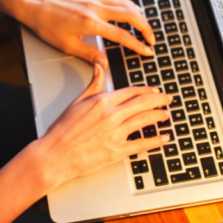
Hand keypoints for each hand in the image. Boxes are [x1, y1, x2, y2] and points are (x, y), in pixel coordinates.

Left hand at [15, 0, 154, 66]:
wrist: (35, 3)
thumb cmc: (47, 24)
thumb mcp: (66, 45)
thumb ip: (89, 54)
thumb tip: (105, 64)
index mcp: (90, 23)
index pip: (122, 35)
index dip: (137, 45)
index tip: (147, 51)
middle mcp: (95, 8)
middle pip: (131, 15)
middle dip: (146, 28)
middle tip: (152, 39)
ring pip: (126, 3)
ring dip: (140, 15)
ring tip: (146, 26)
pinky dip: (128, 3)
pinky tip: (132, 9)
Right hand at [34, 63, 170, 189]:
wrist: (55, 154)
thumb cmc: (62, 130)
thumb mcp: (77, 102)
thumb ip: (93, 84)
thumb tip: (99, 67)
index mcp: (102, 102)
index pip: (131, 91)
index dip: (146, 89)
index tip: (154, 90)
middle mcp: (111, 116)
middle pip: (143, 103)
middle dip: (159, 100)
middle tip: (168, 99)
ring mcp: (115, 134)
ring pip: (144, 120)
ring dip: (159, 116)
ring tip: (167, 115)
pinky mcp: (116, 151)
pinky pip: (141, 144)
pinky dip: (155, 141)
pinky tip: (164, 138)